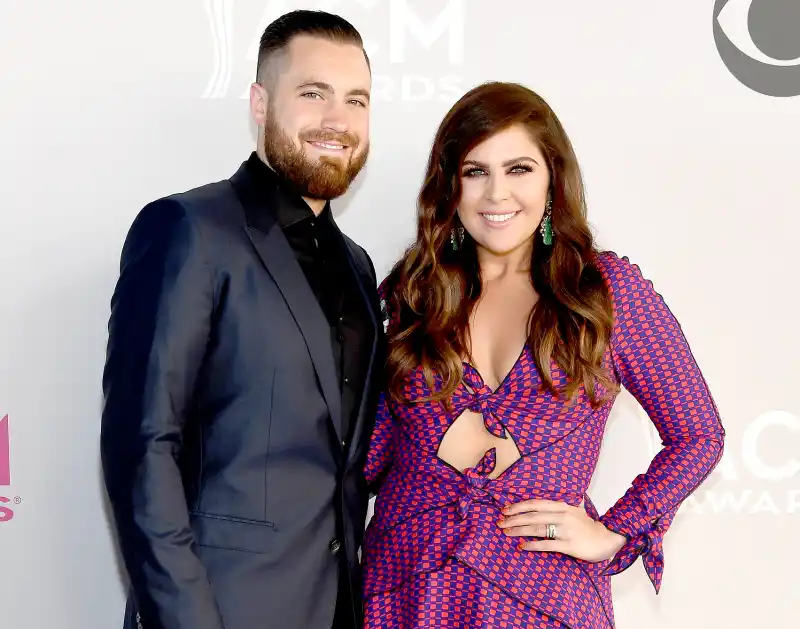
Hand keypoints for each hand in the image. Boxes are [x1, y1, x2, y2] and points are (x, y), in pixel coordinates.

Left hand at [497, 499, 626, 562]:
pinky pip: (546, 544)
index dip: (519, 506)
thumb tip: (543, 502)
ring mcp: (565, 530)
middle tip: (500, 522)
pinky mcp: (568, 544)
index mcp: (562, 506)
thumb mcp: (574, 510)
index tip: (505, 509)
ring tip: (506, 532)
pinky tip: (522, 546)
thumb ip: (559, 506)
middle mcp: (562, 515)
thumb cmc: (588, 526)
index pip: (535, 504)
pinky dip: (532, 545)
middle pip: (533, 515)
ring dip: (519, 530)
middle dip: (514, 519)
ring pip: (537, 528)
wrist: (607, 538)